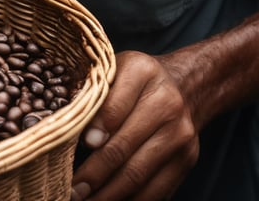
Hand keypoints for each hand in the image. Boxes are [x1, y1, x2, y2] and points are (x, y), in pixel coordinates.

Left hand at [70, 50, 198, 200]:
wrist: (185, 88)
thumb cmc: (137, 81)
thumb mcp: (115, 71)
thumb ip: (97, 95)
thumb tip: (78, 135)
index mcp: (142, 72)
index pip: (114, 105)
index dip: (95, 129)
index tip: (76, 148)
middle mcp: (166, 104)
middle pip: (124, 146)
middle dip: (95, 173)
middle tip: (72, 189)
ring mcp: (179, 136)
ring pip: (139, 174)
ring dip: (110, 194)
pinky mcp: (186, 161)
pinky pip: (156, 190)